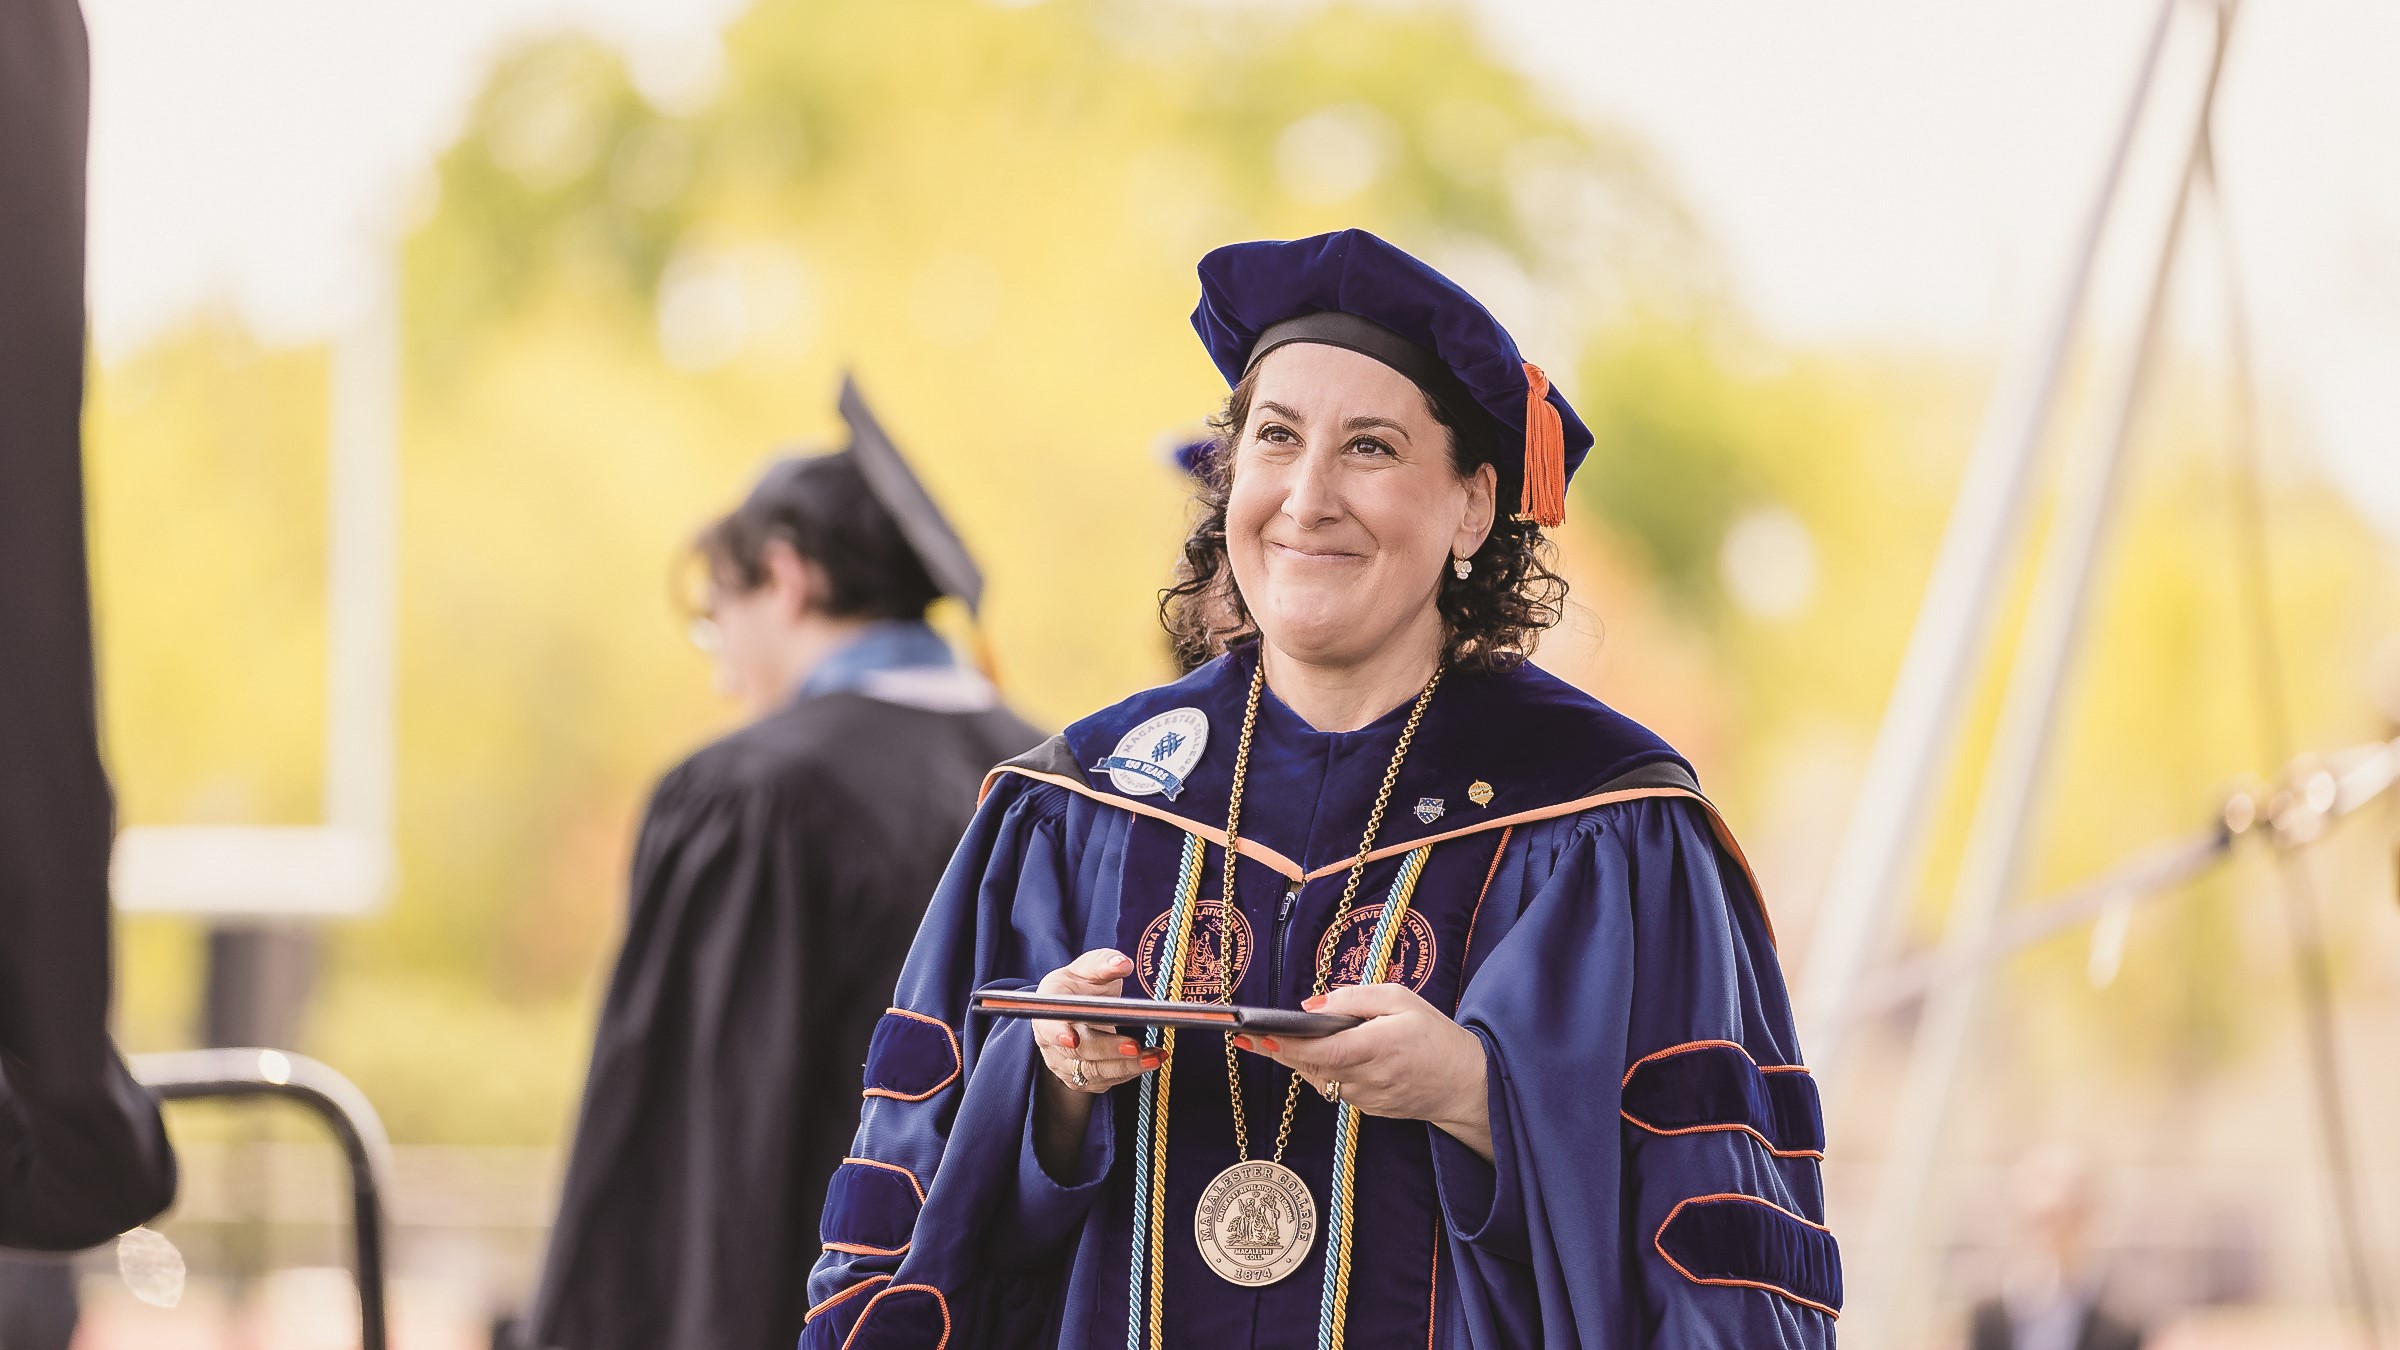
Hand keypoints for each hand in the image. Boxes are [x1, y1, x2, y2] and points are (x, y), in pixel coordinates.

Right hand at [1031, 949, 1163, 1095]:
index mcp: (1048, 1011)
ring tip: (1155, 1056)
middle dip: (1108, 1050)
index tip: (1072, 1037)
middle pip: (1078, 1053)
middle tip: (1135, 1046)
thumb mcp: (1089, 968)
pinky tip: (1151, 1060)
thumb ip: (1104, 963)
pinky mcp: (1081, 1080)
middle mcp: (1051, 1044)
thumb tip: (1122, 964)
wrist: (1075, 1008)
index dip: (1058, 1033)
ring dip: (1126, 1066)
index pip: (1048, 1026)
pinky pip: (1105, 1081)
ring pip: (1094, 1073)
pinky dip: (1129, 1072)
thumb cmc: (1079, 985)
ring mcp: (1065, 1065)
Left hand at [1234, 983, 1492, 1161]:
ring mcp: (1366, 1099)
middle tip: (1245, 1035)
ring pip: (1319, 1077)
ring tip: (1270, 1040)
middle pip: (1311, 1065)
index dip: (1287, 1044)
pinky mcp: (1367, 1109)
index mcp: (1378, 1047)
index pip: (1322, 1049)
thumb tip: (1312, 1005)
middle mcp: (1368, 1078)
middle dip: (1278, 1050)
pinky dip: (1321, 1069)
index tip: (1258, 1034)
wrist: (1466, 1084)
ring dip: (1298, 1059)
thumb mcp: (1400, 999)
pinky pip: (1334, 1087)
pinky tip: (1312, 1055)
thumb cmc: (1433, 1035)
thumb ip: (1354, 999)